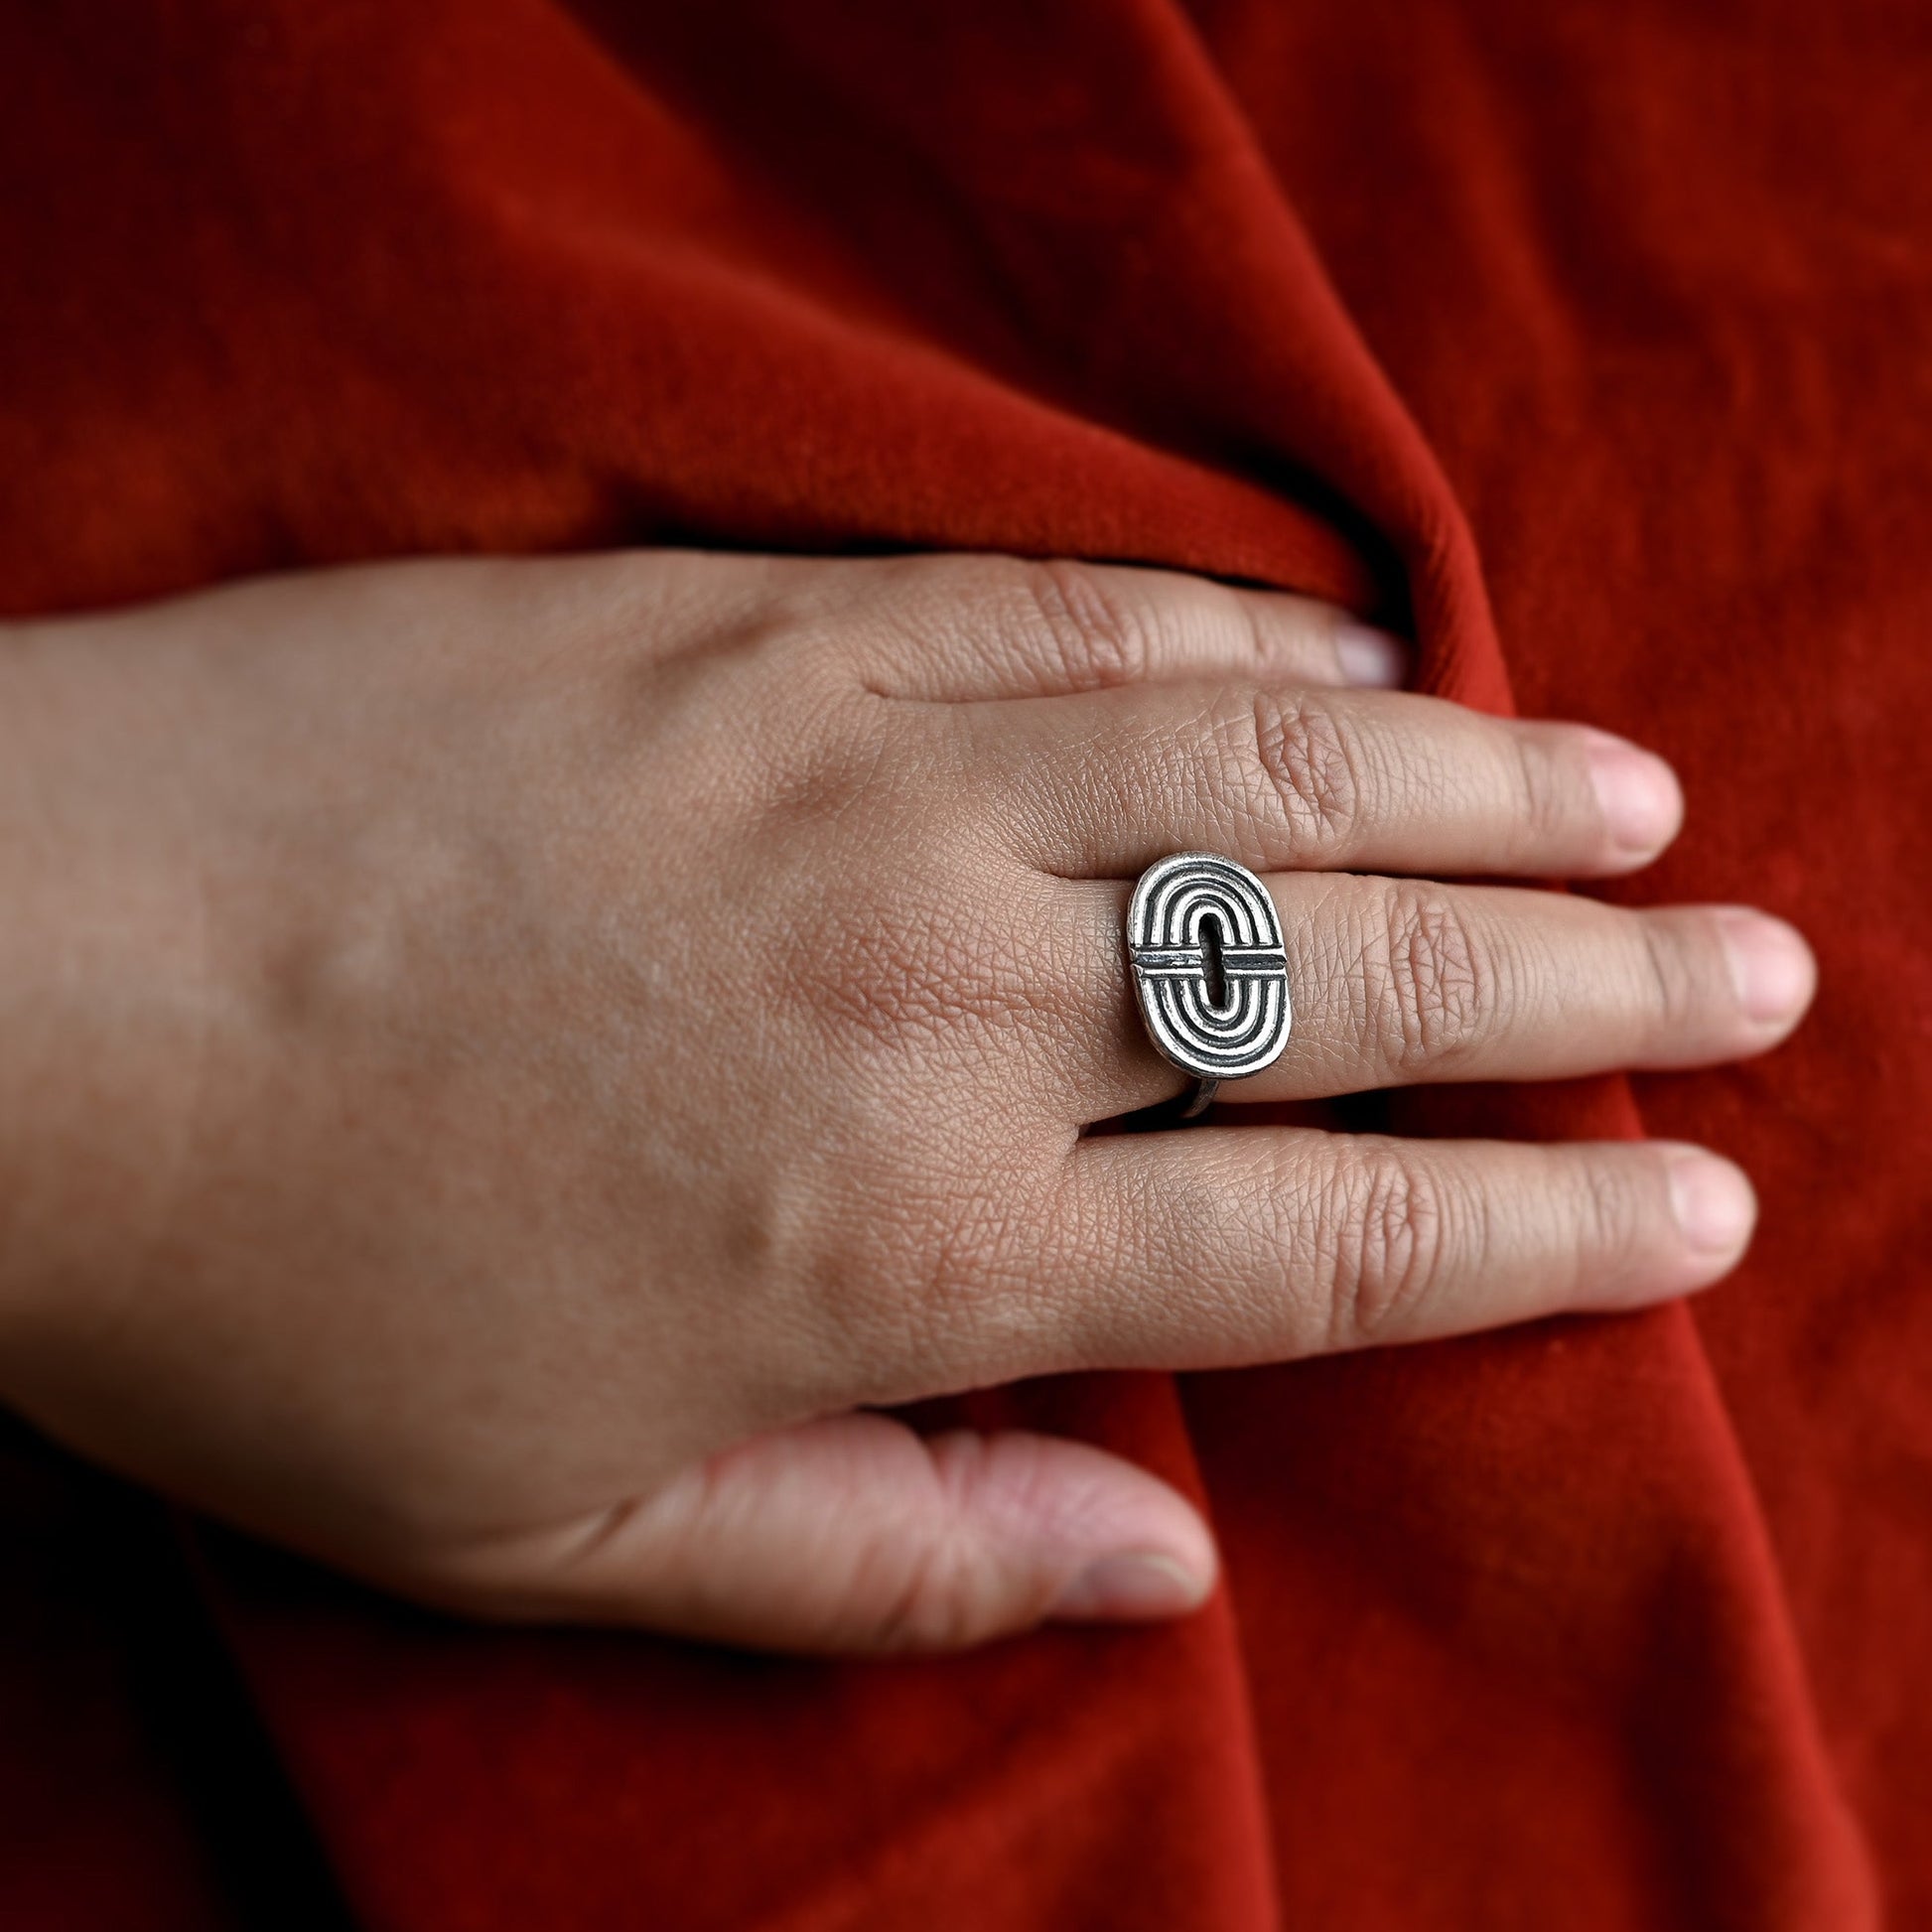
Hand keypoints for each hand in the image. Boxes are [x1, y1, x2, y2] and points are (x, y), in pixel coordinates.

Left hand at [0, 552, 1812, 1651]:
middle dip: (1592, 980)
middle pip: (1347, 980)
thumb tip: (1157, 1548)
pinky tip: (1356, 653)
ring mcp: (852, 770)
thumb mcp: (565, 1527)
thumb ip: (892, 1551)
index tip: (1700, 1199)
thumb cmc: (272, 1284)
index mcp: (902, 1241)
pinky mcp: (753, 619)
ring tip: (1631, 795)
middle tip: (1762, 961)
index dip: (1548, 1229)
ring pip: (1255, 763)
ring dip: (1474, 787)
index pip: (1325, 1238)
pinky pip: (1067, 603)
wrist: (14, 977)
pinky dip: (1239, 630)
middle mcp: (932, 988)